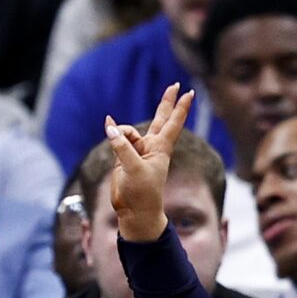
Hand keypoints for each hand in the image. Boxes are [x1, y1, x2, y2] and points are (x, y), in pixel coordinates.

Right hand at [104, 84, 191, 243]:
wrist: (134, 211)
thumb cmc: (142, 192)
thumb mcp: (132, 167)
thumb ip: (121, 146)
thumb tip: (110, 126)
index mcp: (161, 148)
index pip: (173, 122)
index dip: (180, 107)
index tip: (189, 92)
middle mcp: (151, 146)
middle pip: (160, 118)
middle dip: (166, 102)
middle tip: (174, 85)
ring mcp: (137, 151)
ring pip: (128, 131)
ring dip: (120, 131)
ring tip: (112, 137)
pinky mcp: (124, 158)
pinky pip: (117, 139)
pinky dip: (112, 133)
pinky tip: (107, 126)